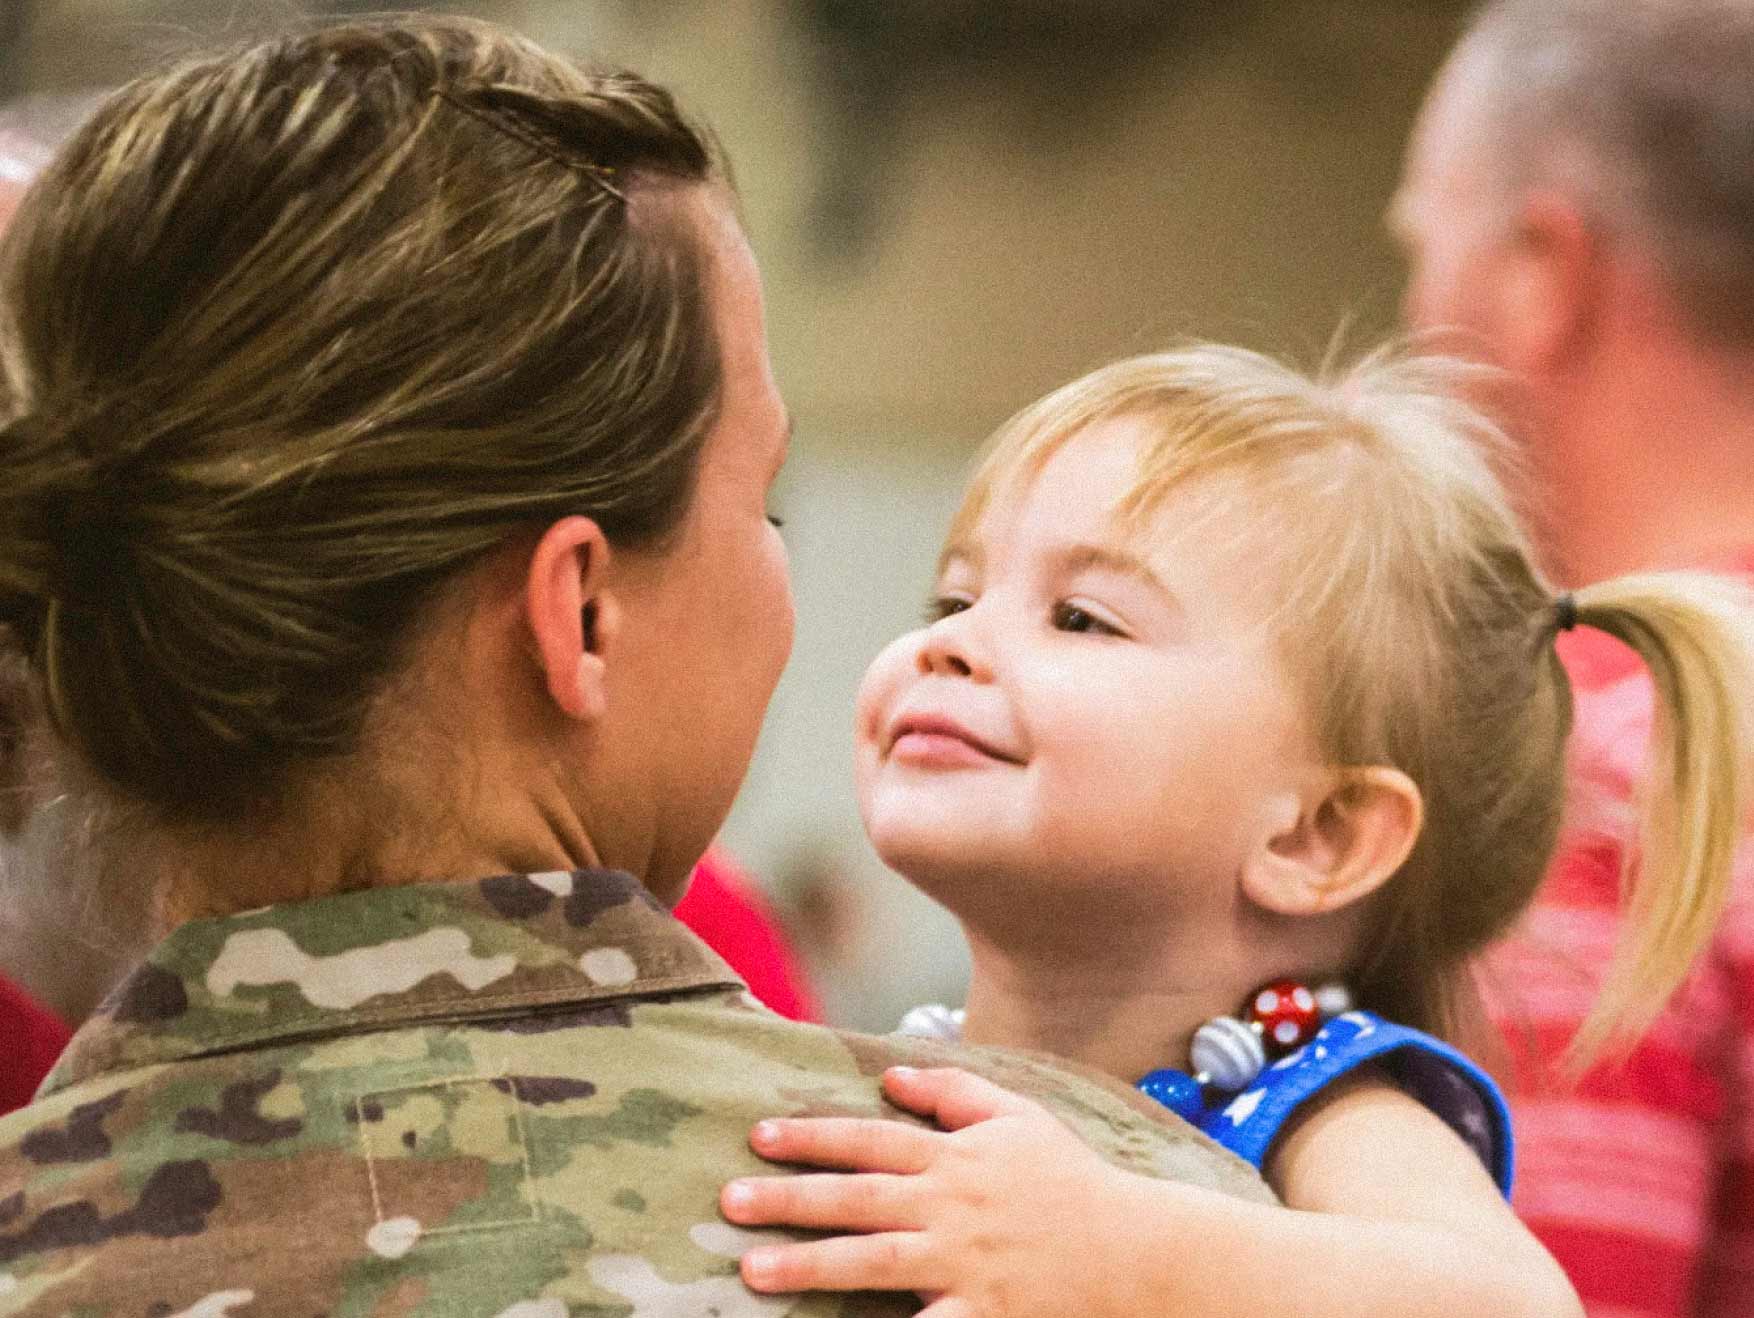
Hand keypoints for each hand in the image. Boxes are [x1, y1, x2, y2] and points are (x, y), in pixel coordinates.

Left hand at [720, 1065, 1157, 1317]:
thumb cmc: (1073, 1184)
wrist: (1139, 1253)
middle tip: (728, 1200)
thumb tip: (894, 1073)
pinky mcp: (984, 1316)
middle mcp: (953, 1206)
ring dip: (810, 1263)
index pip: (871, 1140)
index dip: (813, 1136)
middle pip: (858, 1197)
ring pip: (874, 1261)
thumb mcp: (1021, 1117)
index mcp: (957, 1158)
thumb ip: (956, 1091)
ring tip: (752, 1269)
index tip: (758, 1136)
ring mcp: (966, 1264)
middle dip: (790, 1198)